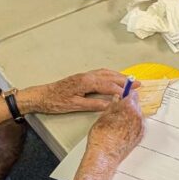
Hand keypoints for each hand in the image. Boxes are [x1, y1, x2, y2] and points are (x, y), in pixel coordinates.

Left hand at [18, 69, 135, 115]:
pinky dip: (110, 75)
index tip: (133, 93)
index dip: (122, 89)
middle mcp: (87, 76)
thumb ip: (94, 104)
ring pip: (106, 73)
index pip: (109, 85)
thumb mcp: (75, 106)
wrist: (40, 96)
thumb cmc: (55, 102)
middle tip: (138, 84)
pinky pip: (100, 73)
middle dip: (124, 80)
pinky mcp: (82, 77)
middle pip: (110, 76)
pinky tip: (113, 78)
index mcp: (86, 82)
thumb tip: (110, 104)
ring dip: (119, 76)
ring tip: (130, 81)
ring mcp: (84, 75)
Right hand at [86, 92, 144, 163]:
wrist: (105, 155)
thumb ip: (113, 105)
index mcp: (128, 108)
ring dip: (132, 115)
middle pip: (136, 104)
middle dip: (129, 105)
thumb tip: (117, 100)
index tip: (125, 94)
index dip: (127, 93)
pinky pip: (139, 125)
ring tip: (119, 122)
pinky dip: (133, 125)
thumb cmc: (101, 137)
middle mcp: (138, 116)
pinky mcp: (141, 135)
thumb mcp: (103, 116)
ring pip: (138, 115)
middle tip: (119, 109)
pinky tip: (123, 129)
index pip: (132, 94)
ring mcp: (141, 126)